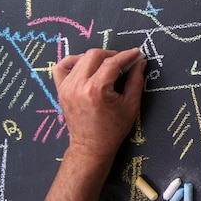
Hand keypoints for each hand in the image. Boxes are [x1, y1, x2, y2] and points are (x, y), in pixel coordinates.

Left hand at [52, 48, 145, 162]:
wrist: (92, 146)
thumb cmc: (113, 129)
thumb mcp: (131, 105)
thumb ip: (136, 80)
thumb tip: (140, 62)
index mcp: (96, 90)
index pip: (112, 62)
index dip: (127, 56)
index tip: (136, 53)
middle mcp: (78, 86)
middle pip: (94, 55)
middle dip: (112, 55)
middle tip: (123, 62)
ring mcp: (67, 87)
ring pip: (81, 58)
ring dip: (96, 58)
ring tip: (107, 66)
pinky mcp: (61, 90)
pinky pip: (62, 66)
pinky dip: (74, 61)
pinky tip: (85, 66)